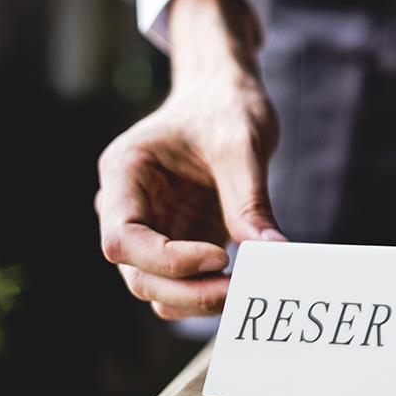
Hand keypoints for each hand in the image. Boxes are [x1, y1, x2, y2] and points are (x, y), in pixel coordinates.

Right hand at [96, 0, 284, 318]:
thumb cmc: (226, 107)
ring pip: (155, 287)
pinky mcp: (177, 241)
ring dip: (197, 300)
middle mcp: (126, 206)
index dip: (167, 259)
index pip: (123, 238)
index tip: (219, 256)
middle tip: (241, 290)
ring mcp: (150, 228)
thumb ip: (249, 201)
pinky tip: (246, 286)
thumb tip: (273, 253)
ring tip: (247, 290)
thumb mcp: (242, 146)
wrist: (226, 95)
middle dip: (186, 290)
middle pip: (136, 273)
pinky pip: (183, 282)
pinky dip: (208, 293)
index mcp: (124, 173)